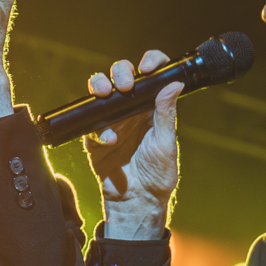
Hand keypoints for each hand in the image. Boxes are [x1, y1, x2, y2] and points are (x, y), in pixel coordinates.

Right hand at [82, 52, 181, 238]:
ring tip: (104, 94)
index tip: (148, 66)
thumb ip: (166, 114)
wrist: (138, 202)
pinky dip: (98, 130)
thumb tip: (174, 84)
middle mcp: (131, 111)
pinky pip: (90, 125)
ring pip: (100, 93)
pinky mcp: (95, 139)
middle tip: (125, 84)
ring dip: (100, 87)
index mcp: (152, 108)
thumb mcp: (165, 143)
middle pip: (121, 76)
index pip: (151, 76)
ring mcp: (112, 123)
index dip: (150, 63)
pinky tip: (109, 140)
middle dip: (120, 72)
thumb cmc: (158, 176)